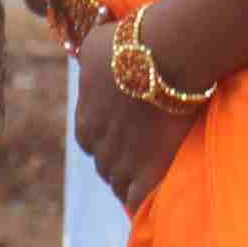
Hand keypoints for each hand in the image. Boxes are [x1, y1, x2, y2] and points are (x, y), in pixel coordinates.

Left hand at [73, 18, 205, 218]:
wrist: (162, 57)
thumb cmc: (127, 44)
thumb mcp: (93, 46)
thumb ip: (87, 60)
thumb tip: (87, 56)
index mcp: (85, 120)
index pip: (88, 141)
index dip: (104, 139)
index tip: (118, 136)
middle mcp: (99, 146)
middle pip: (104, 166)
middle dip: (117, 163)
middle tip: (137, 158)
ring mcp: (123, 162)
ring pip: (119, 184)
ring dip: (129, 182)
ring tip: (145, 180)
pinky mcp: (150, 172)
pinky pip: (138, 200)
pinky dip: (142, 202)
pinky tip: (151, 198)